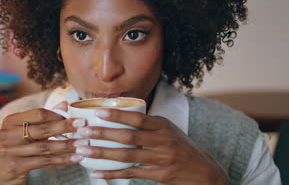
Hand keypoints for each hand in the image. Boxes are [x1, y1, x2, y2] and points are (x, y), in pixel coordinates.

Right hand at [0, 102, 85, 184]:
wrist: (1, 177)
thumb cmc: (17, 150)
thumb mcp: (26, 133)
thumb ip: (44, 118)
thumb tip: (64, 104)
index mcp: (10, 121)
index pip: (38, 113)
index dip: (58, 116)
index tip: (76, 118)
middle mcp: (7, 134)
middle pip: (42, 129)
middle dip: (65, 128)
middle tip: (84, 127)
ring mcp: (9, 151)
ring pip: (44, 147)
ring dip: (66, 145)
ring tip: (83, 145)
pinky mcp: (15, 166)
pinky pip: (44, 161)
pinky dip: (61, 159)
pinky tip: (74, 158)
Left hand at [74, 109, 229, 184]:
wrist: (205, 173)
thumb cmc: (182, 149)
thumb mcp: (169, 131)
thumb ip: (148, 125)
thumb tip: (120, 116)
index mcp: (162, 126)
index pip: (137, 118)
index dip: (117, 115)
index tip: (98, 112)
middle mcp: (162, 140)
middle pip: (128, 136)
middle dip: (102, 133)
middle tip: (83, 132)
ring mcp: (161, 159)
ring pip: (127, 155)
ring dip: (102, 153)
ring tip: (84, 151)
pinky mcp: (160, 175)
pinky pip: (132, 173)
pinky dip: (113, 173)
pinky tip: (97, 173)